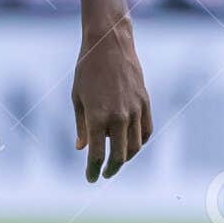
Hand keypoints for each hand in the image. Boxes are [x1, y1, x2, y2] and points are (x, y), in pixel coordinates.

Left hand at [72, 19, 151, 182]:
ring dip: (126, 158)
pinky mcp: (145, 102)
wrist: (109, 44)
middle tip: (103, 174)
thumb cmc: (87, 70)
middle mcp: (118, 116)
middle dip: (110, 169)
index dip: (92, 170)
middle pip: (119, 156)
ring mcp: (135, 109)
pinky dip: (139, 142)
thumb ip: (81, 126)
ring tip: (116, 160)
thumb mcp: (77, 98)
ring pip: (135, 146)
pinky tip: (130, 144)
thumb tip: (82, 149)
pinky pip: (146, 130)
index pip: (96, 155)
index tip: (90, 179)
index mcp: (97, 116)